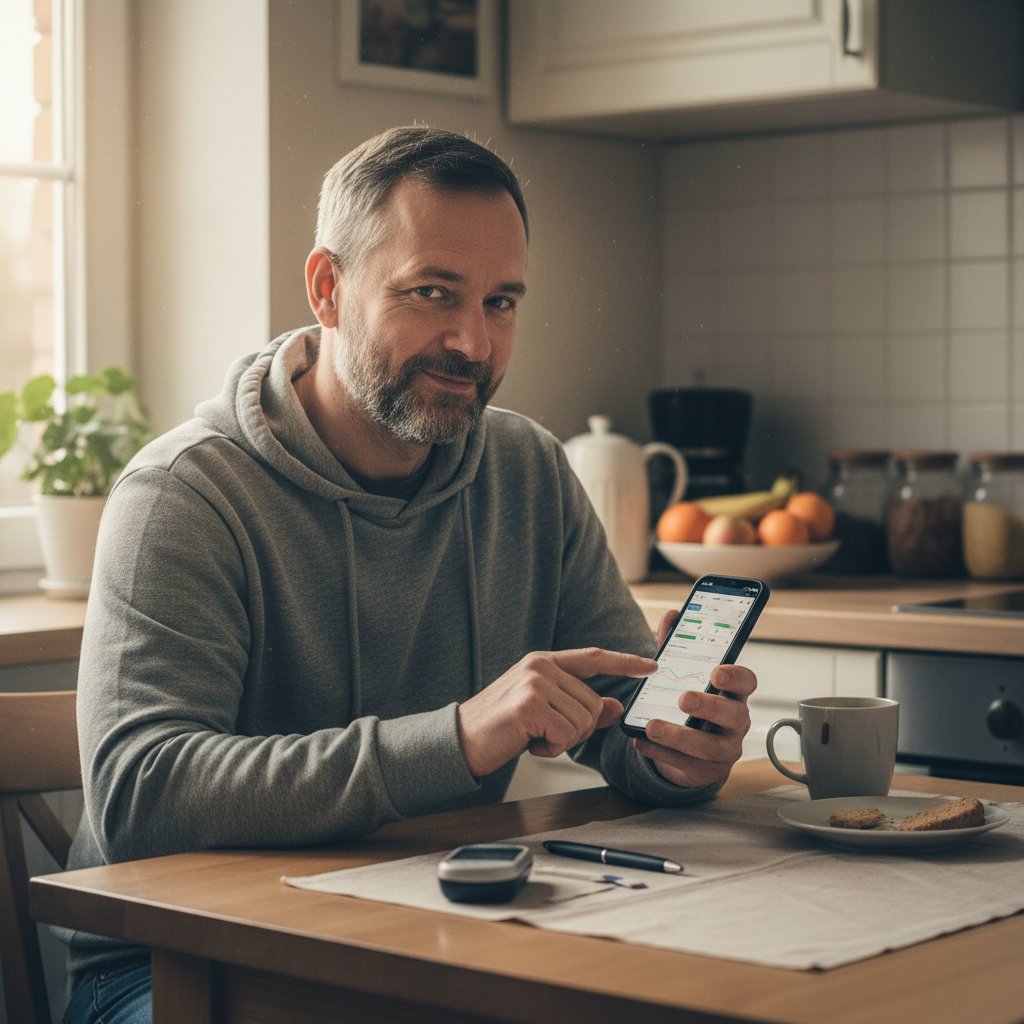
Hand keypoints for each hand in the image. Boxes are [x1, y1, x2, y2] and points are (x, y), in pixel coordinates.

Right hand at [457, 648, 656, 777]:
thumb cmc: (501, 728)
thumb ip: (580, 707)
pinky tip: (528, 743)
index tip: (651, 665)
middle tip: (543, 734)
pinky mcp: (530, 704)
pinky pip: (567, 734)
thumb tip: (616, 707)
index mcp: (544, 662)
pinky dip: (551, 748)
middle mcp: (541, 666)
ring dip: (562, 740)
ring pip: (583, 720)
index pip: (593, 657)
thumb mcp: (544, 713)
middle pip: (593, 703)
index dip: (625, 662)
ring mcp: (535, 682)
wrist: (460, 741)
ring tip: (532, 736)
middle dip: (577, 729)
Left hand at [632, 608, 756, 788]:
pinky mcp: (708, 771)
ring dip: (679, 736)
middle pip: (732, 715)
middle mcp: (736, 721)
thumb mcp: (685, 674)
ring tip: (652, 726)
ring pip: (709, 747)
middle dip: (708, 707)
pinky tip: (640, 741)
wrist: (691, 748)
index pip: (747, 682)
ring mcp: (725, 749)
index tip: (717, 672)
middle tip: (683, 698)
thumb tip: (672, 614)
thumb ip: (679, 645)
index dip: (735, 677)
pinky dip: (661, 754)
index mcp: (733, 693)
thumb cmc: (691, 703)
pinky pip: (686, 765)